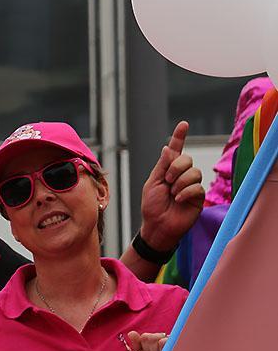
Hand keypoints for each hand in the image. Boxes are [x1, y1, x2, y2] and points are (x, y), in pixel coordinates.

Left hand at [139, 121, 204, 250]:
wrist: (158, 226)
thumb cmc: (152, 206)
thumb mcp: (153, 183)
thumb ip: (162, 166)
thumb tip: (167, 148)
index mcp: (167, 170)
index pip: (175, 150)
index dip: (179, 137)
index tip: (183, 124)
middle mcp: (181, 175)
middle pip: (187, 159)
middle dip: (176, 168)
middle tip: (167, 181)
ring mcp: (191, 185)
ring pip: (194, 172)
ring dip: (180, 183)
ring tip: (172, 194)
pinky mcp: (199, 197)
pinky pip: (197, 187)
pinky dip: (186, 192)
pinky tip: (179, 200)